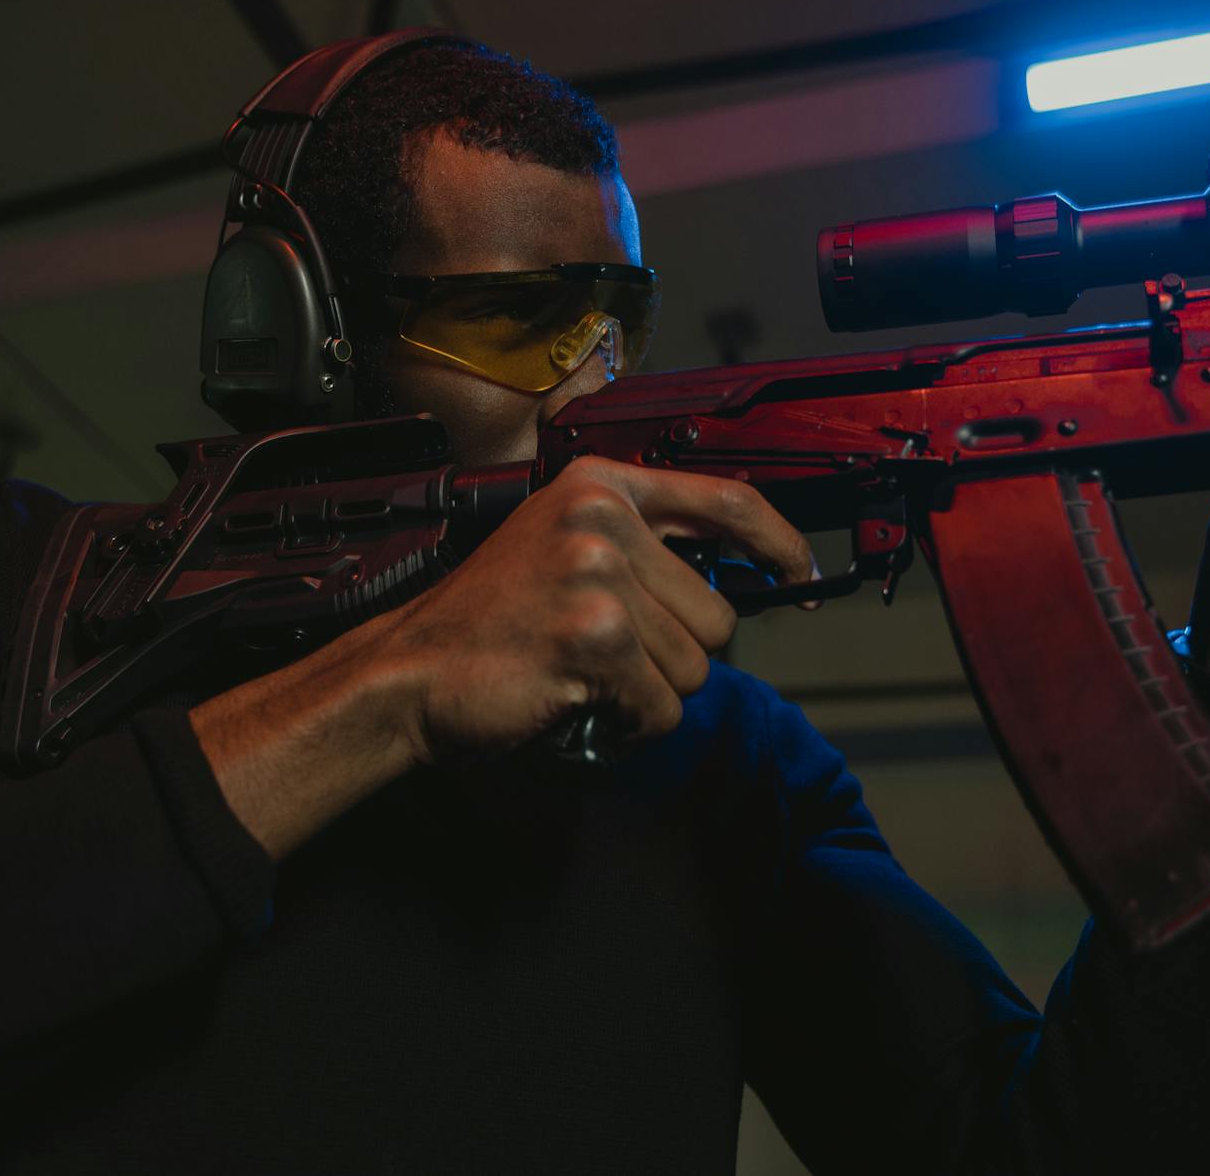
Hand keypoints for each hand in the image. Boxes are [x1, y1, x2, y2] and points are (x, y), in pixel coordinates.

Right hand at [376, 456, 816, 762]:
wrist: (408, 671)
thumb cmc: (486, 622)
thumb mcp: (559, 544)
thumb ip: (639, 543)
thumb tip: (737, 573)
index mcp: (598, 485)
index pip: (727, 501)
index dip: (779, 542)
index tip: (801, 572)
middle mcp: (602, 520)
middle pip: (716, 613)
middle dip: (675, 654)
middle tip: (609, 658)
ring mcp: (598, 576)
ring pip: (695, 667)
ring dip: (650, 692)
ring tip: (586, 677)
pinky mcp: (596, 638)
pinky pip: (662, 706)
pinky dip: (630, 724)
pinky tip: (579, 702)